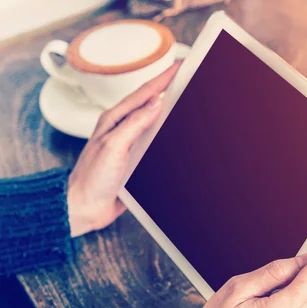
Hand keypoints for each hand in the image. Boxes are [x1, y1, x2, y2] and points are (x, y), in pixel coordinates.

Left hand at [67, 63, 179, 236]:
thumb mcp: (114, 146)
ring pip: (154, 121)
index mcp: (114, 120)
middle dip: (168, 88)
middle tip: (186, 77)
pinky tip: (175, 134)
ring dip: (169, 110)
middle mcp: (122, 128)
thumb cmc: (92, 179)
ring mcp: (129, 143)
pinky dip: (167, 134)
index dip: (164, 78)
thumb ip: (134, 123)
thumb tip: (155, 103)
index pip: (145, 93)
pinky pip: (155, 142)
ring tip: (185, 99)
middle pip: (150, 103)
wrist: (85, 207)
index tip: (180, 66)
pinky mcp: (135, 159)